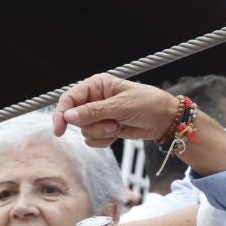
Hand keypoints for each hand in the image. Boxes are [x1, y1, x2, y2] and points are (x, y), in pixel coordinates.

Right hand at [54, 74, 180, 145]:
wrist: (166, 120)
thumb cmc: (149, 104)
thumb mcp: (122, 106)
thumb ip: (94, 112)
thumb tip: (68, 116)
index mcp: (97, 85)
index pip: (69, 98)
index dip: (62, 114)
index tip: (60, 130)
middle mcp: (95, 99)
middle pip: (75, 118)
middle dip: (93, 125)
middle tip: (112, 124)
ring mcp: (99, 114)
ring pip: (84, 130)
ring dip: (101, 133)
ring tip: (118, 126)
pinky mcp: (104, 128)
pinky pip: (92, 139)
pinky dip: (104, 140)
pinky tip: (118, 133)